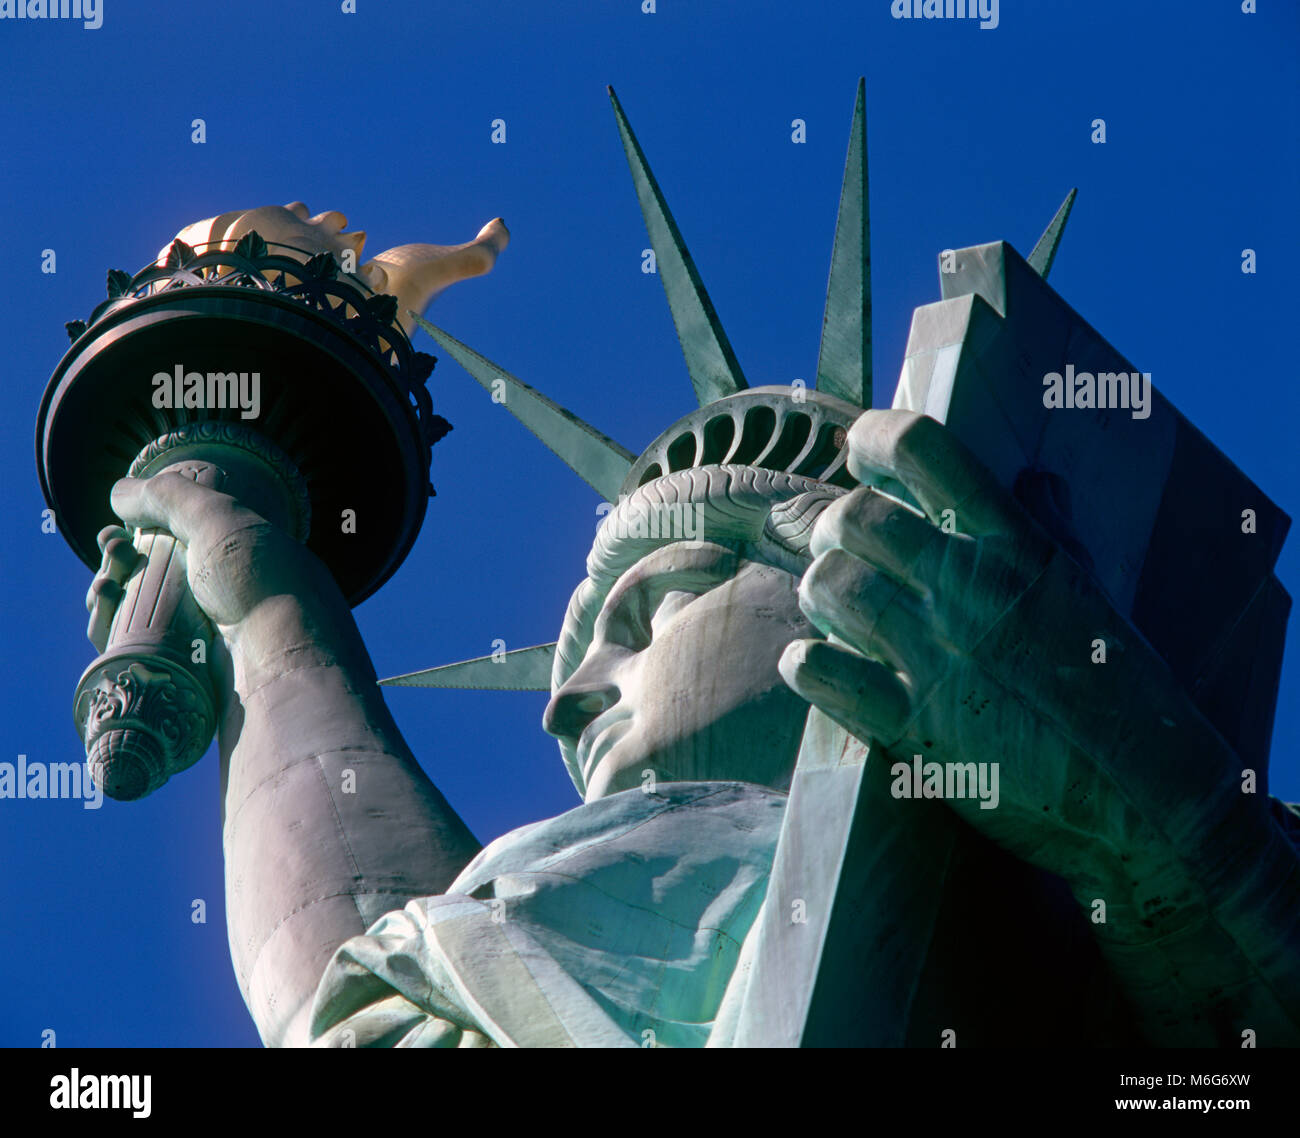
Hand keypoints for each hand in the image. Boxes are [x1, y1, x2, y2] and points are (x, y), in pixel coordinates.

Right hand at [105, 473, 352, 684]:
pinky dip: (113, 637)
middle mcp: (223, 601)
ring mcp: (204, 644)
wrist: (283, 666)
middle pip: (149, 582)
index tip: (113, 536)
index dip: (137, 539)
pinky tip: (103, 621)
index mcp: (239, 562)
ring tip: (103, 590)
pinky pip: (138, 659)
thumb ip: (170, 497)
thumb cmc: (261, 585)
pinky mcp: (186, 682)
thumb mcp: (220, 520)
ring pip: (137, 621)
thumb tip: (121, 494)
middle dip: (116, 568)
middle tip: (111, 560)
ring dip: (107, 602)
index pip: (175, 547)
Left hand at [779, 410, 1251, 894]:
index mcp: (1014, 547)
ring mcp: (934, 657)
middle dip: (834, 527)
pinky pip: (817, 670)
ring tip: (840, 612)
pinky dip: (806, 664)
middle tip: (846, 551)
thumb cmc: (1122, 690)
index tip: (858, 450)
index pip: (923, 448)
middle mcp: (968, 590)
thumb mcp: (1090, 593)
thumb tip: (1034, 478)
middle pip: (853, 517)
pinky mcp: (909, 725)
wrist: (1145, 802)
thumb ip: (1050, 530)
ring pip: (826, 585)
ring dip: (820, 594)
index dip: (873, 437)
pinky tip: (823, 666)